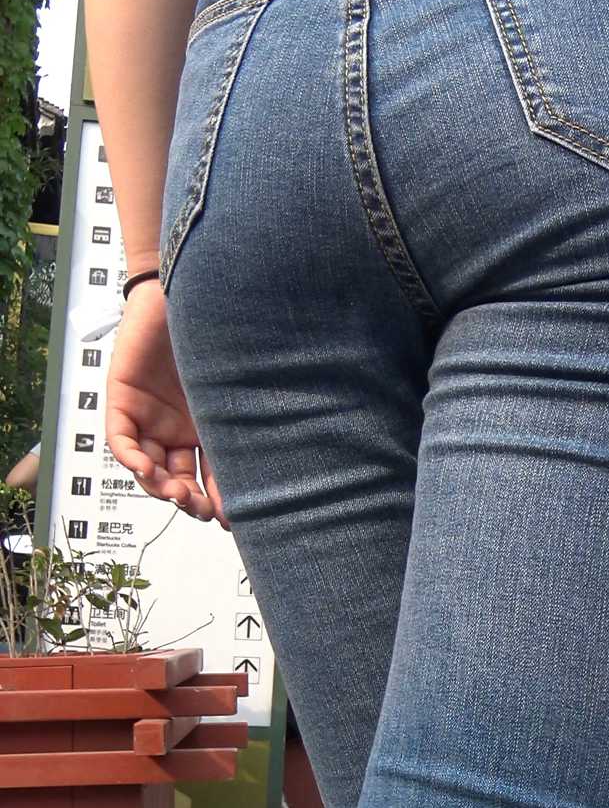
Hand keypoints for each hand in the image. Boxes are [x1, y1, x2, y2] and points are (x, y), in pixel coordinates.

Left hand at [106, 279, 228, 527]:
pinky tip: (147, 469)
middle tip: (202, 510)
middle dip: (190, 501)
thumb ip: (249, 418)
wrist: (186, 288)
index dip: (221, 499)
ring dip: (160, 487)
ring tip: (176, 493)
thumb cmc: (218, 330)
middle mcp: (177, 428)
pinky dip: (132, 460)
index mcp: (208, 427)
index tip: (234, 519)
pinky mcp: (123, 402)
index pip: (212, 475)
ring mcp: (149, 418)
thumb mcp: (237, 385)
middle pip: (179, 479)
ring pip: (148, 468)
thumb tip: (288, 459)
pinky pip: (121, 442)